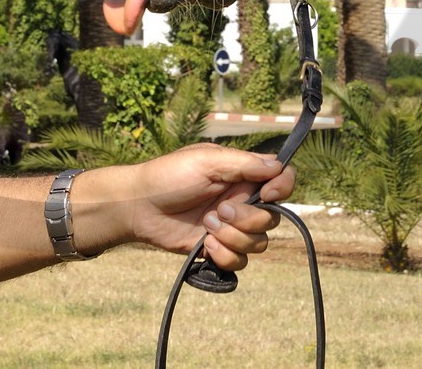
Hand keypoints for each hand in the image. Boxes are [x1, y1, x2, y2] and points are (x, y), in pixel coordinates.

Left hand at [79, 144, 295, 271]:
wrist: (139, 207)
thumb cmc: (168, 176)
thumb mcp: (206, 161)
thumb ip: (244, 164)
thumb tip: (278, 164)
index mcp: (241, 175)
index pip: (281, 180)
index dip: (282, 189)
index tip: (267, 194)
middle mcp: (241, 201)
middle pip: (272, 218)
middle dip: (246, 219)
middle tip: (218, 211)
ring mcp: (231, 227)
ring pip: (258, 243)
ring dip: (233, 237)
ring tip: (207, 226)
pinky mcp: (219, 249)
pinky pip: (241, 261)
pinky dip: (225, 255)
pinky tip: (205, 245)